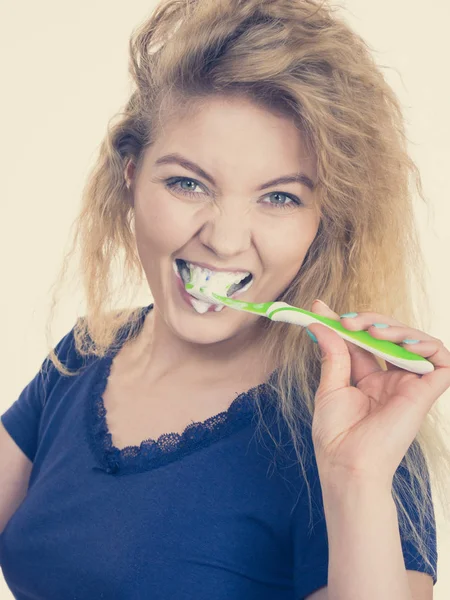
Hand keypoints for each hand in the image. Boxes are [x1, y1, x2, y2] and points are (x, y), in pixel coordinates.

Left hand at [307, 299, 449, 488]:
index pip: (363, 341)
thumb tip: (321, 322)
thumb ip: (332, 353)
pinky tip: (403, 344)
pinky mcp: (425, 393)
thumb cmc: (336, 433)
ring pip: (415, 341)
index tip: (321, 307)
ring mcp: (409, 385)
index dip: (347, 321)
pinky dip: (427, 345)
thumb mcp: (330, 386)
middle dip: (369, 320)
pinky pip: (441, 361)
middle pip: (390, 335)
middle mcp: (391, 379)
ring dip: (395, 328)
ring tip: (372, 331)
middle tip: (347, 320)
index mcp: (368, 379)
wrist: (347, 462)